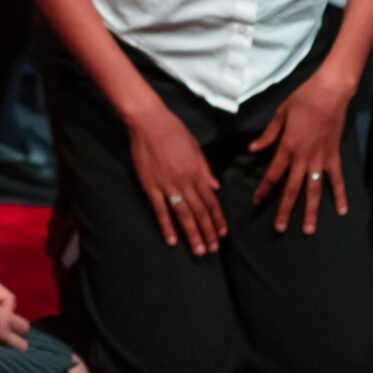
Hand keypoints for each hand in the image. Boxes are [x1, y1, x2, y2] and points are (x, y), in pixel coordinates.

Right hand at [124, 99, 224, 254]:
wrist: (149, 122)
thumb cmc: (173, 130)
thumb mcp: (195, 147)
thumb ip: (205, 169)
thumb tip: (216, 186)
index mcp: (197, 172)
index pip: (211, 201)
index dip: (218, 219)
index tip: (222, 233)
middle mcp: (185, 181)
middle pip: (200, 212)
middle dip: (208, 232)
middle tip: (213, 249)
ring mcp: (168, 185)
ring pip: (184, 215)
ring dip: (193, 234)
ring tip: (199, 250)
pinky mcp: (151, 186)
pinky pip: (160, 210)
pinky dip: (166, 226)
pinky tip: (172, 240)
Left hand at [247, 66, 352, 232]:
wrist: (330, 92)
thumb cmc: (303, 99)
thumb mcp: (280, 114)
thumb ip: (268, 135)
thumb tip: (253, 149)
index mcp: (287, 147)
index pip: (272, 174)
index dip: (263, 189)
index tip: (256, 202)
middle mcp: (303, 157)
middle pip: (292, 189)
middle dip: (285, 210)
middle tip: (280, 229)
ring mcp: (320, 159)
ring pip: (314, 190)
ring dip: (311, 211)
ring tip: (309, 230)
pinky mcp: (334, 156)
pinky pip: (336, 179)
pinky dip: (340, 195)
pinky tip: (342, 210)